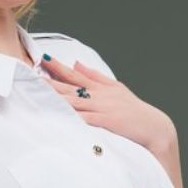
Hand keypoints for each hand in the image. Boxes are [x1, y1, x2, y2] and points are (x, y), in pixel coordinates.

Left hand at [43, 55, 178, 158]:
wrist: (155, 128)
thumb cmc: (136, 112)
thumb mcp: (117, 89)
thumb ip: (96, 77)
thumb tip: (77, 64)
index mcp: (101, 89)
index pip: (76, 75)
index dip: (58, 67)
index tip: (42, 59)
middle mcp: (100, 97)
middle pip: (70, 87)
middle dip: (51, 80)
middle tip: (31, 72)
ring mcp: (103, 109)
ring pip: (75, 101)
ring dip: (56, 97)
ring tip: (39, 92)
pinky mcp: (107, 122)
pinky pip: (85, 120)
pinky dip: (72, 117)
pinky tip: (59, 116)